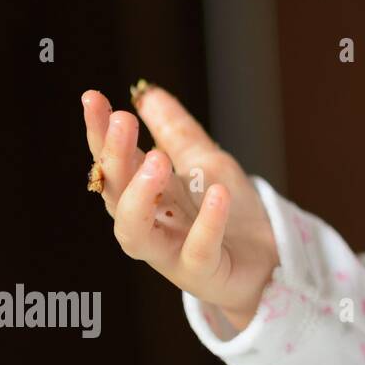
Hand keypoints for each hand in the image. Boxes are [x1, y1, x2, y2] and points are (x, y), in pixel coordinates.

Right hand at [82, 82, 279, 331]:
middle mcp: (149, 224)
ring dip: (139, 195)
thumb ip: (176, 132)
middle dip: (115, 157)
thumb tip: (147, 93)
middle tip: (123, 122)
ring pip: (136, 231)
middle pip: (115, 193)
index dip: (100, 134)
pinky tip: (216, 193)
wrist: (270, 259)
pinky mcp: (203, 271)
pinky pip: (198, 249)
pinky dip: (207, 222)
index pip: (113, 163)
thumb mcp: (206, 162)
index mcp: (146, 195)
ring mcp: (171, 252)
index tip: (93, 98)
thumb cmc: (231, 212)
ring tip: (155, 159)